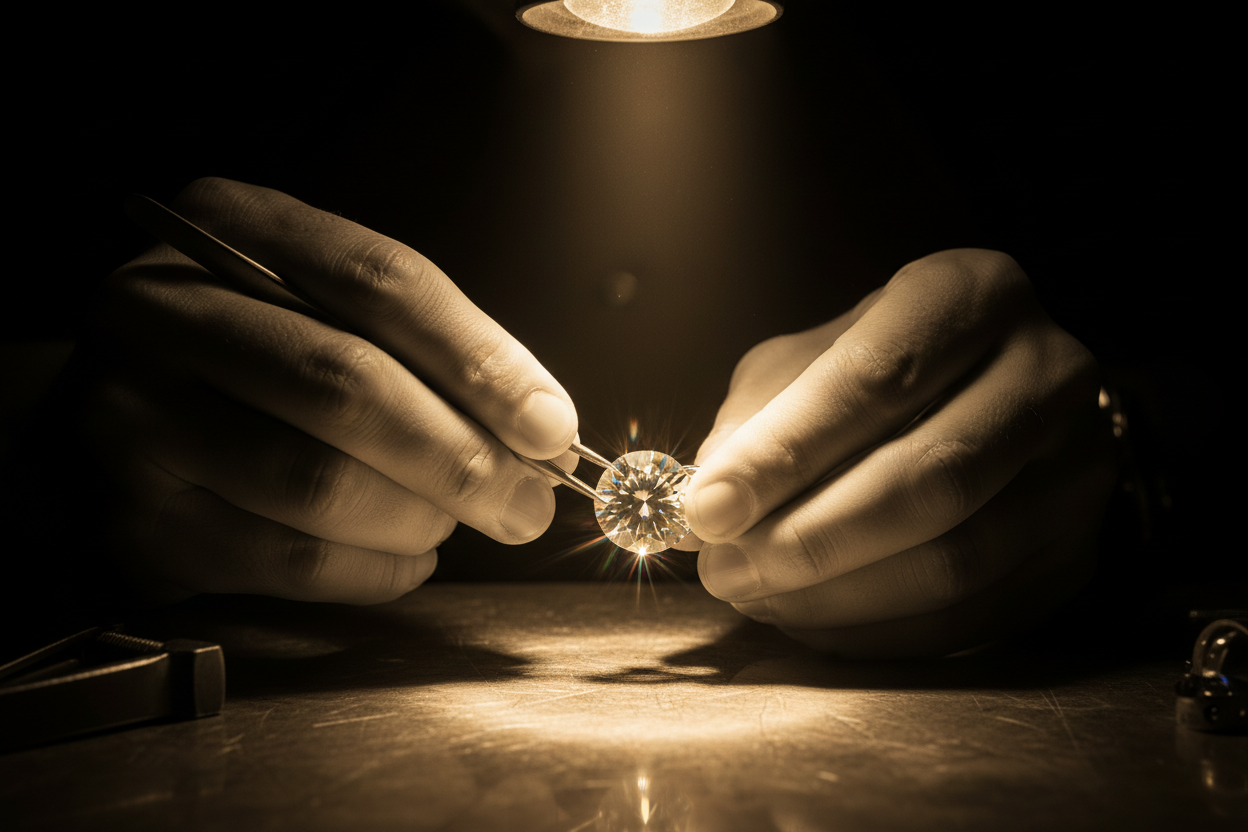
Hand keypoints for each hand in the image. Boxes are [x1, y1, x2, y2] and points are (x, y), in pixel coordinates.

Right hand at [77, 178, 577, 603]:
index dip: (481, 361)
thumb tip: (541, 429)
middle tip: (527, 502)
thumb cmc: (251, 363)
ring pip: (319, 482)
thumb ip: (425, 351)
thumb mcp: (322, 309)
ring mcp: (133, 418)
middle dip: (463, 456)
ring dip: (418, 517)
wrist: (118, 424)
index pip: (380, 283)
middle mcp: (162, 313)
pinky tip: (403, 556)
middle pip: (348, 385)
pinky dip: (374, 568)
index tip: (550, 425)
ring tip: (448, 520)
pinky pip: (289, 560)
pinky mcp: (135, 521)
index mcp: (230, 228)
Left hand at [679, 250, 1115, 656]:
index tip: (708, 509)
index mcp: (972, 296)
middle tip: (725, 570)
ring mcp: (1079, 470)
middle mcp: (1048, 373)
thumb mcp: (808, 361)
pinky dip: (878, 631)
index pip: (876, 379)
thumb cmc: (881, 371)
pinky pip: (973, 617)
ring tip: (758, 596)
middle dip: (809, 539)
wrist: (999, 401)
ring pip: (957, 561)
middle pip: (930, 479)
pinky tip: (812, 618)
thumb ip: (759, 421)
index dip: (784, 453)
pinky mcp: (1079, 552)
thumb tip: (707, 508)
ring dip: (838, 597)